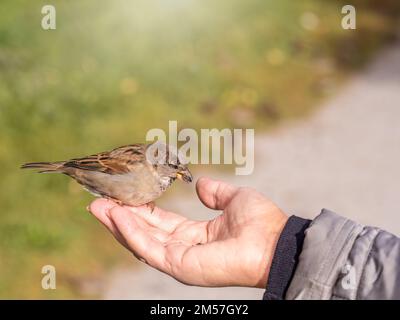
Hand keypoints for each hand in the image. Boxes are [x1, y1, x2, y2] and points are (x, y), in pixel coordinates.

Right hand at [89, 177, 287, 287]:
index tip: (122, 196)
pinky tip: (117, 216)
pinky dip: (131, 232)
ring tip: (98, 206)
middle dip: (120, 217)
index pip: (160, 222)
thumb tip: (200, 185)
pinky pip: (149, 248)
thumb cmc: (260, 222)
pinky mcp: (179, 266)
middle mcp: (184, 249)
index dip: (140, 209)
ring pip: (141, 241)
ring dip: (118, 224)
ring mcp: (180, 260)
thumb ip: (215, 193)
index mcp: (195, 235)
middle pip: (145, 232)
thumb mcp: (234, 199)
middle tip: (97, 201)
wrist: (275, 241)